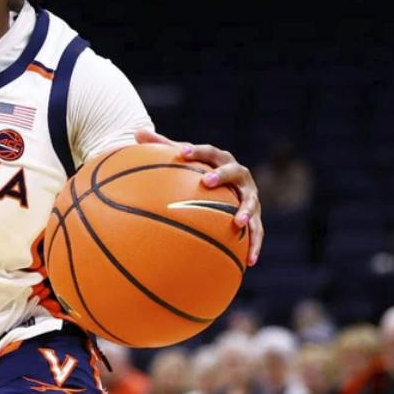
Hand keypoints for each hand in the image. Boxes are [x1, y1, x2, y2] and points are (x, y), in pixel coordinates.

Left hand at [137, 128, 262, 265]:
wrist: (224, 184)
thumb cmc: (197, 171)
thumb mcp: (180, 159)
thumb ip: (162, 146)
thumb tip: (137, 131)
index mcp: (220, 159)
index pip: (209, 152)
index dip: (196, 151)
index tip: (182, 153)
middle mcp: (239, 175)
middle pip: (234, 172)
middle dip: (223, 176)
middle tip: (208, 181)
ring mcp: (249, 195)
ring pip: (250, 202)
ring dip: (246, 212)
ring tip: (238, 224)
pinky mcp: (255, 216)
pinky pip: (257, 231)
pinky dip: (255, 244)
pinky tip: (251, 261)